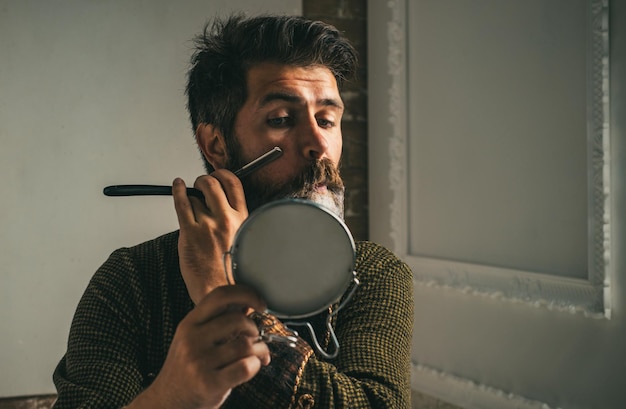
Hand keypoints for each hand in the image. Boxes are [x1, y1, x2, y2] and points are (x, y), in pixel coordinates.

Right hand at [128, 286, 270, 408]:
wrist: (167, 401)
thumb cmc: (186, 369)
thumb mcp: (192, 338)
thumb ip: (215, 322)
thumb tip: (249, 305)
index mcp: (189, 323)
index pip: (220, 295)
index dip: (246, 294)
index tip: (261, 304)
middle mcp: (192, 339)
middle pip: (237, 319)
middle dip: (254, 328)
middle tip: (255, 338)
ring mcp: (199, 361)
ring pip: (245, 344)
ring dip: (259, 349)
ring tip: (256, 355)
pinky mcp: (209, 383)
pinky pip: (246, 366)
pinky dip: (256, 365)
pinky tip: (252, 367)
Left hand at [172, 171, 247, 303]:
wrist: (223, 293)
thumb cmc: (233, 273)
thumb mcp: (246, 242)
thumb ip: (237, 224)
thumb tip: (223, 207)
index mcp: (243, 220)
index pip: (234, 184)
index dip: (222, 175)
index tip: (217, 177)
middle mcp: (227, 219)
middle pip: (213, 183)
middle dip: (204, 181)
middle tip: (200, 185)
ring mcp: (208, 225)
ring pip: (195, 197)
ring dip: (191, 199)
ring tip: (191, 205)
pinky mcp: (190, 233)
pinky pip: (182, 204)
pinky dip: (178, 191)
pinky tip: (177, 186)